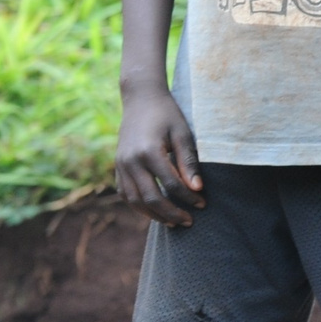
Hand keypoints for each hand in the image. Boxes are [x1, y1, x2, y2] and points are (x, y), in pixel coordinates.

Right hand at [114, 83, 203, 225]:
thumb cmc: (167, 114)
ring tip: (173, 222)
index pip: (171, 184)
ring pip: (134, 200)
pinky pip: (125, 193)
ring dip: (153, 214)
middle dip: (171, 213)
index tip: (203, 204)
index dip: (188, 197)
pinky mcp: (117, 166)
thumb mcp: (183, 133)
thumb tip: (197, 188)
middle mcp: (131, 162)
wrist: (141, 99)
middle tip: (189, 221)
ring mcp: (120, 165)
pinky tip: (154, 212)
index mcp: (149, 152)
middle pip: (150, 198)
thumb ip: (188, 162)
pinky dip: (139, 206)